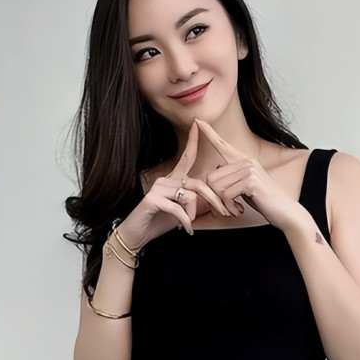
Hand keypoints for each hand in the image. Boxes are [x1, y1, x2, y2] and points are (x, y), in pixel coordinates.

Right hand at [118, 122, 230, 248]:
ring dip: (194, 214)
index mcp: (172, 180)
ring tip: (189, 224)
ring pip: (190, 196)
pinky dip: (185, 220)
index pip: (186, 158)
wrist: (137, 235)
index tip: (197, 125)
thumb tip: (214, 201)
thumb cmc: (158, 222)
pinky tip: (185, 229)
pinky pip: (178, 208)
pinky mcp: (152, 199)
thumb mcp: (182, 211)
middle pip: (197, 183)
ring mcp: (157, 188)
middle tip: (222, 212)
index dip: (192, 142)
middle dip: (213, 199)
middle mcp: (165, 180)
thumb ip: (195, 203)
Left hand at [195, 119, 305, 231]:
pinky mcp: (251, 181)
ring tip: (235, 207)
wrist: (285, 212)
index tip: (197, 120)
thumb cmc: (264, 201)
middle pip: (211, 177)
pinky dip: (230, 207)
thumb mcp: (245, 186)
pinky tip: (240, 210)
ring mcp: (249, 169)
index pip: (222, 145)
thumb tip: (212, 176)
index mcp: (244, 160)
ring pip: (217, 187)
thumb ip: (231, 178)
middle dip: (215, 197)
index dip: (209, 133)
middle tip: (228, 206)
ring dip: (223, 204)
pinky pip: (226, 195)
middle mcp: (246, 161)